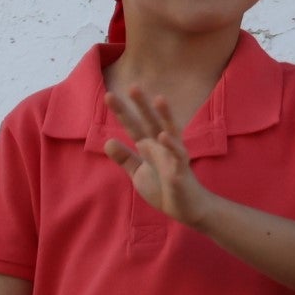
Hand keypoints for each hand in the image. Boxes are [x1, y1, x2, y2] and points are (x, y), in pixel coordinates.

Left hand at [102, 84, 209, 225]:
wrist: (185, 208)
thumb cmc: (164, 188)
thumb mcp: (138, 173)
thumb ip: (125, 158)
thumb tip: (108, 141)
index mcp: (150, 147)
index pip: (134, 126)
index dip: (123, 112)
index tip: (109, 95)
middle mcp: (162, 146)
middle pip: (151, 122)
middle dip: (142, 106)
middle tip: (133, 86)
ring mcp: (173, 156)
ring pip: (169, 132)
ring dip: (165, 116)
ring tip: (158, 99)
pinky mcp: (181, 170)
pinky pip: (177, 155)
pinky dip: (170, 145)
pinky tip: (163, 136)